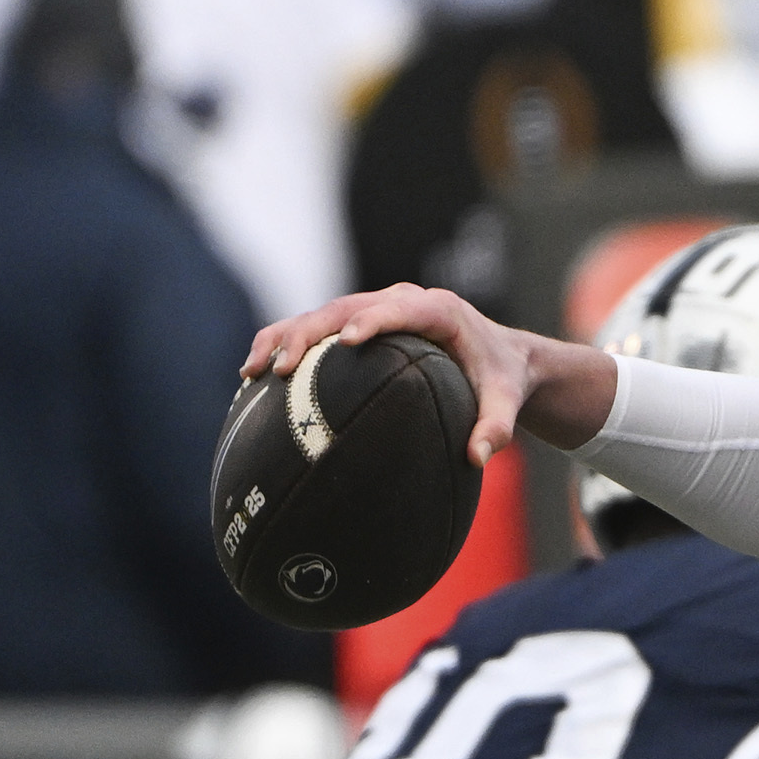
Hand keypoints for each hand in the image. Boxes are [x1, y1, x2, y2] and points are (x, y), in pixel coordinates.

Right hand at [243, 285, 610, 463]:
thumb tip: (478, 457)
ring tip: (251, 372)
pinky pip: (318, 329)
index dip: (372, 320)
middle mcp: (404, 301)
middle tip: (280, 368)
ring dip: (283, 338)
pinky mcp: (362, 322)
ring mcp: (379, 309)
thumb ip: (498, 428)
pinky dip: (285, 346)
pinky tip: (254, 379)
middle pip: (346, 307)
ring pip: (322, 314)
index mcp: (439, 311)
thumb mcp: (506, 401)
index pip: (400, 310)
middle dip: (308, 333)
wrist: (502, 357)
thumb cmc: (502, 378)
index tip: (347, 340)